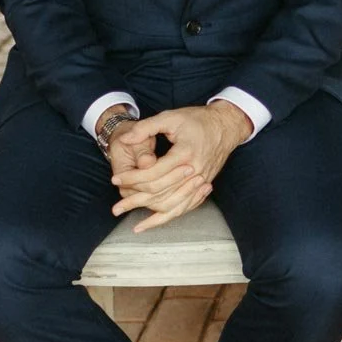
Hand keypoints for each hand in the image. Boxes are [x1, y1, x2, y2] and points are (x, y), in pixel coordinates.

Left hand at [109, 103, 251, 231]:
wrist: (226, 126)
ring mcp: (201, 181)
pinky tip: (155, 223)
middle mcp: (194, 171)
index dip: (131, 177)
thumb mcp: (170, 117)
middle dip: (136, 201)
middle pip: (161, 193)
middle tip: (116, 208)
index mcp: (184, 154)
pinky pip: (186, 207)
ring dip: (152, 217)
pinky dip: (170, 217)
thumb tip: (125, 138)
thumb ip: (146, 128)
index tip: (115, 179)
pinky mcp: (203, 185)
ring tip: (134, 224)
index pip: (153, 173)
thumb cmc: (197, 120)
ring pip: (174, 205)